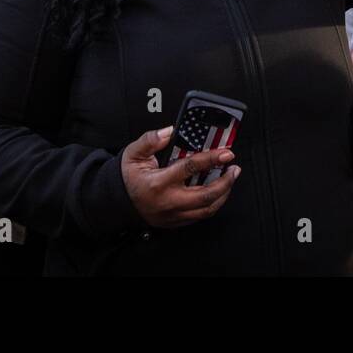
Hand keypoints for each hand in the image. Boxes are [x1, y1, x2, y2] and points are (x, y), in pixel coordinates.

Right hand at [120, 126, 240, 228]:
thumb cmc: (127, 178)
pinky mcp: (176, 221)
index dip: (211, 158)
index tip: (226, 152)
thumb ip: (151, 140)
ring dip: (223, 194)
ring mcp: (173, 214)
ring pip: (207, 209)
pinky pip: (200, 216)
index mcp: (158, 182)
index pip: (191, 168)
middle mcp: (169, 201)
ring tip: (230, 180)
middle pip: (206, 195)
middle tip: (234, 168)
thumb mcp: (133, 153)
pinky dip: (213, 204)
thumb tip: (169, 131)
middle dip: (226, 182)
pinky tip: (217, 192)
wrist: (118, 202)